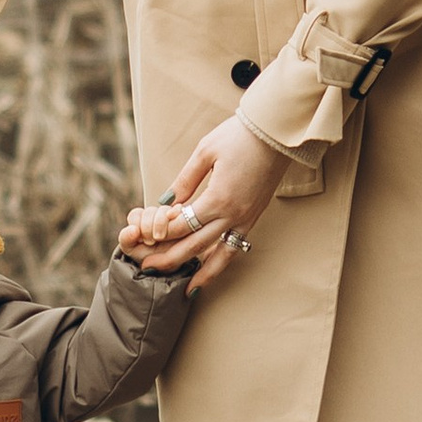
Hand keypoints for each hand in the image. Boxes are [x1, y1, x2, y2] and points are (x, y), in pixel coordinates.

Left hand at [127, 119, 290, 290]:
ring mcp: (247, 218)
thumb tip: (165, 202)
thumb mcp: (205, 152)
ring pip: (221, 256)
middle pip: (196, 246)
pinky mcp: (255, 216)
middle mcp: (234, 214)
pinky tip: (212, 270)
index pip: (181, 225)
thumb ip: (185, 180)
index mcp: (218, 198)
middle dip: (169, 259)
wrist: (278, 133)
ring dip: (201, 274)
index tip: (143, 236)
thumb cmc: (240, 136)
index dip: (160, 232)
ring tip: (186, 289)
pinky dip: (223, 262)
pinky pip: (236, 246)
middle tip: (147, 268)